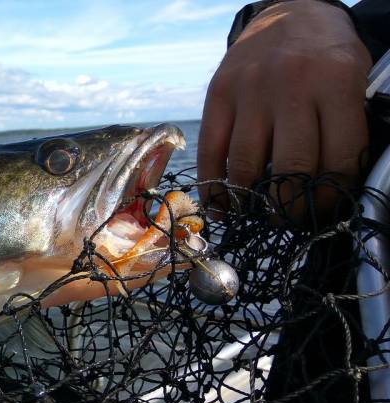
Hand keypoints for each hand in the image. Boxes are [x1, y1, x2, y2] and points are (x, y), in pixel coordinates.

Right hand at [198, 0, 371, 219]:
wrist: (289, 12)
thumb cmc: (327, 56)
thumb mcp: (354, 81)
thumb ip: (347, 128)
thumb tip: (327, 192)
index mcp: (336, 83)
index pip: (339, 159)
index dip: (331, 197)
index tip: (324, 212)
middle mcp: (291, 86)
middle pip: (291, 167)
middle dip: (291, 206)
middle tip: (290, 219)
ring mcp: (249, 91)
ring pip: (246, 165)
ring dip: (251, 201)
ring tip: (258, 214)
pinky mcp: (217, 95)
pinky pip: (211, 151)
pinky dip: (213, 186)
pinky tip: (221, 206)